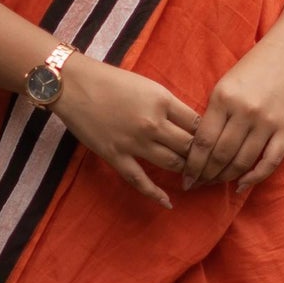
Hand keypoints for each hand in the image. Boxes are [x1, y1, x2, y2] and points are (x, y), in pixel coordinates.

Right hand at [55, 55, 197, 209]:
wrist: (73, 84)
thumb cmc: (110, 79)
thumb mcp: (147, 85)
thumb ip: (167, 104)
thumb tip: (188, 124)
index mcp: (163, 100)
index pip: (198, 124)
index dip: (208, 136)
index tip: (211, 143)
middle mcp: (153, 123)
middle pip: (190, 147)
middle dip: (201, 157)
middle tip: (208, 165)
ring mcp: (135, 142)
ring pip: (172, 163)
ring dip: (185, 172)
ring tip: (193, 177)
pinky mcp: (116, 156)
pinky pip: (140, 180)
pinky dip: (156, 194)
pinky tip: (168, 203)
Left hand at [181, 34, 283, 191]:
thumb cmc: (247, 73)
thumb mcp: (221, 88)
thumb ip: (210, 116)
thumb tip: (196, 152)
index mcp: (223, 99)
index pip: (203, 142)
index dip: (192, 165)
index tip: (185, 178)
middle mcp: (245, 112)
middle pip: (221, 155)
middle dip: (205, 175)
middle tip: (196, 185)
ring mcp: (267, 122)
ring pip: (243, 161)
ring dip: (225, 177)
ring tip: (214, 183)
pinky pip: (270, 161)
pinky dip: (255, 177)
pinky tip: (241, 185)